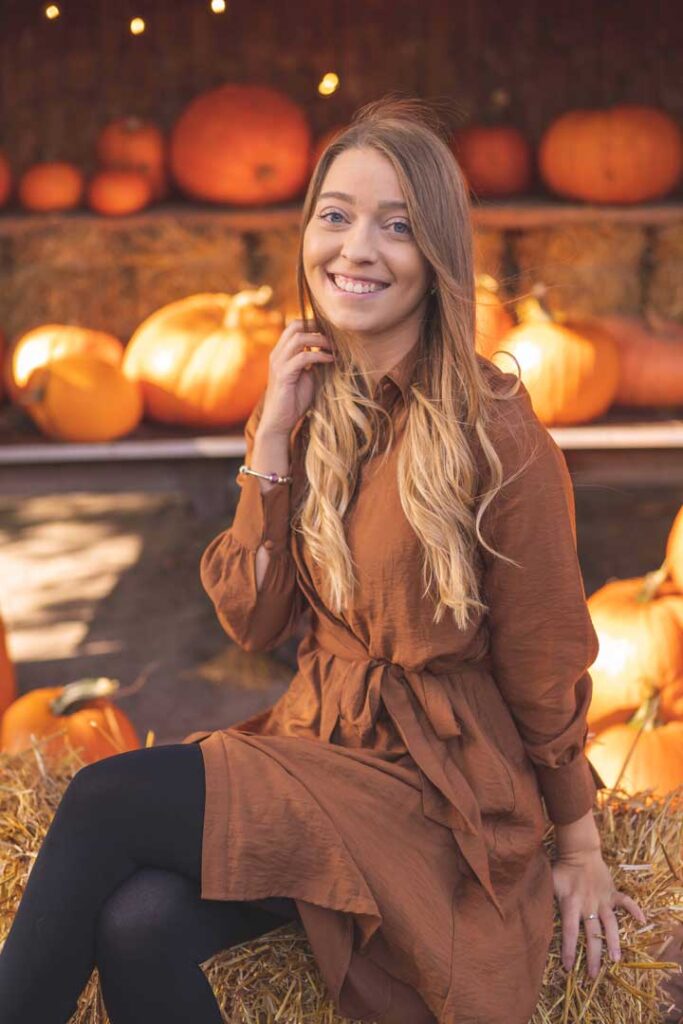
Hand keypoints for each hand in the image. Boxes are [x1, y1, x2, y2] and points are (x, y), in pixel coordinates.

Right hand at [259, 318, 334, 436]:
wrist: (279, 422)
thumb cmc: (294, 401)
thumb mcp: (309, 377)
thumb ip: (316, 362)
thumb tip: (334, 351)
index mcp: (281, 353)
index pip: (294, 326)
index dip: (313, 324)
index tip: (332, 331)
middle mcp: (277, 354)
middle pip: (295, 326)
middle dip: (317, 327)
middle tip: (335, 336)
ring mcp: (278, 364)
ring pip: (298, 338)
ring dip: (320, 340)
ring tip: (335, 347)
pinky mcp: (283, 375)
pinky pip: (302, 357)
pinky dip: (319, 356)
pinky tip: (331, 360)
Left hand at [551, 847, 645, 978]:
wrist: (579, 850)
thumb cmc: (561, 867)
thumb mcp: (549, 882)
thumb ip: (544, 898)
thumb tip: (531, 914)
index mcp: (571, 903)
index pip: (570, 932)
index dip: (569, 950)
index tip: (568, 967)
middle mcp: (588, 904)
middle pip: (592, 934)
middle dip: (592, 956)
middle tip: (593, 975)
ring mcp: (602, 899)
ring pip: (610, 924)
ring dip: (613, 942)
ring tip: (616, 960)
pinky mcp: (612, 892)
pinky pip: (625, 901)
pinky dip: (634, 909)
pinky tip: (642, 920)